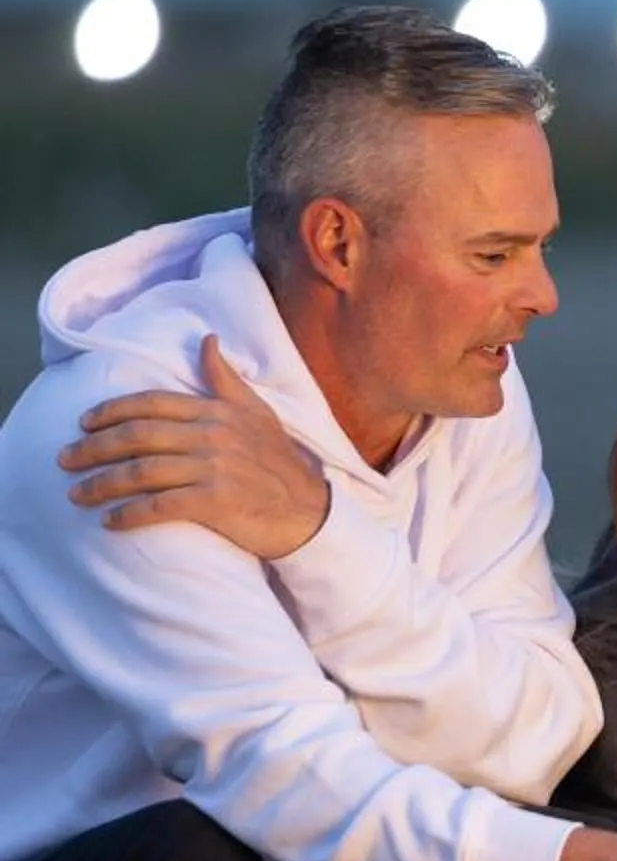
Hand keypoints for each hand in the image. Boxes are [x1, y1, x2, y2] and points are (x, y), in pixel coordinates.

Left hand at [59, 335, 330, 557]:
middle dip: (94, 447)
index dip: (112, 411)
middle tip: (64, 459)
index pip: (152, 403)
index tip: (83, 422)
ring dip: (102, 483)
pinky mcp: (215, 502)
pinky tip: (109, 521)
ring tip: (76, 493)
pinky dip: (130, 514)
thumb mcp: (256, 411)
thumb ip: (224, 379)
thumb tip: (206, 340)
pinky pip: (160, 506)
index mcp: (215, 411)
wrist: (308, 509)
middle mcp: (211, 435)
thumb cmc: (278, 461)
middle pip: (137, 436)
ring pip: (142, 471)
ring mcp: (213, 469)